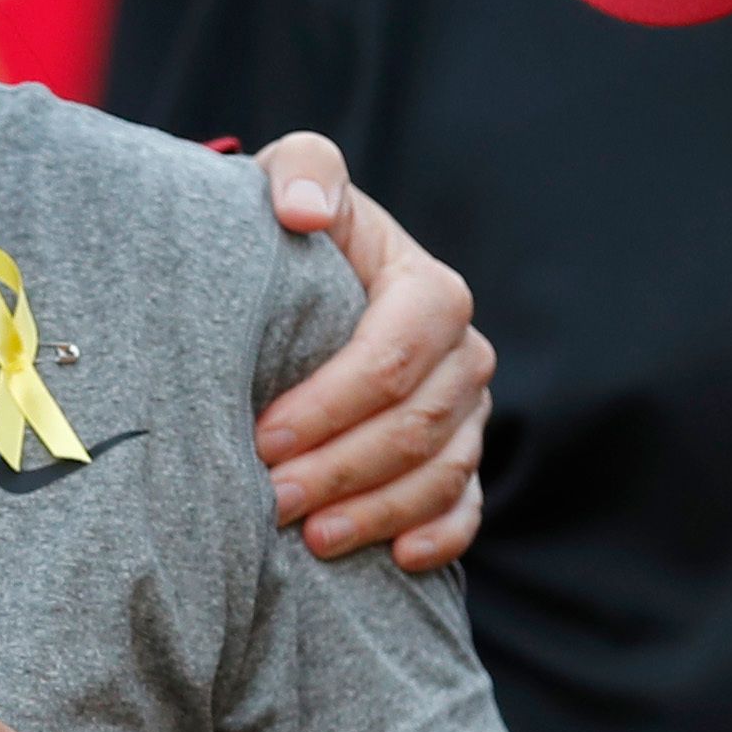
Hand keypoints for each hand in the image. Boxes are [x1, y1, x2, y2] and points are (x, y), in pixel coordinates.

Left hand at [246, 135, 491, 571]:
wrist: (307, 282)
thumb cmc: (292, 234)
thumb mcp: (291, 180)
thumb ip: (304, 172)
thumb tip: (304, 211)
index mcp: (429, 290)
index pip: (397, 354)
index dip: (332, 402)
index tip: (263, 434)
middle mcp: (463, 354)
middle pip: (418, 424)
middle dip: (344, 467)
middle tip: (271, 499)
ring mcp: (468, 412)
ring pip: (442, 473)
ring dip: (379, 512)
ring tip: (311, 539)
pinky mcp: (460, 459)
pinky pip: (467, 508)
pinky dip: (439, 537)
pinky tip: (396, 559)